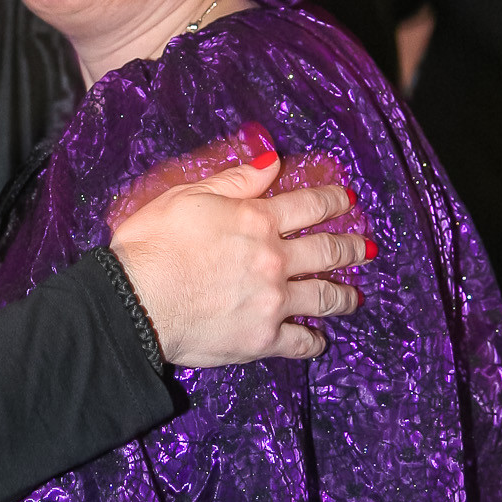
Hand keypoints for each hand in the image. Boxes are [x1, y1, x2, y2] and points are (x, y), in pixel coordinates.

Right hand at [109, 147, 370, 366]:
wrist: (136, 301)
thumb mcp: (188, 196)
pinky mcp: (263, 338)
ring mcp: (273, 301)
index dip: (332, 200)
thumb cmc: (152, 244)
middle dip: (351, 246)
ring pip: (324, 297)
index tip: (347, 200)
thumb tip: (271, 159)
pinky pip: (300, 342)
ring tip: (355, 297)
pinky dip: (314, 341)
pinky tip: (320, 341)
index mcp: (257, 221)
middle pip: (326, 251)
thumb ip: (235, 180)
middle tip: (366, 248)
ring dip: (344, 295)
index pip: (307, 205)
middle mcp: (275, 260)